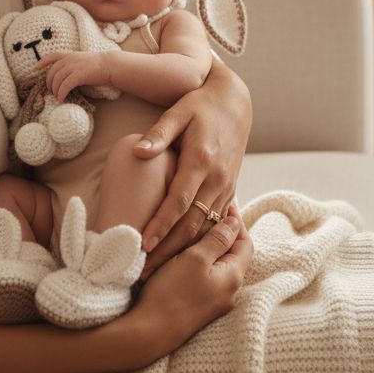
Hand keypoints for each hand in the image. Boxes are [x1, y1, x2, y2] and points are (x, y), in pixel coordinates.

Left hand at [38, 51, 110, 101]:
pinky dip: (61, 94)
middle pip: (53, 72)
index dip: (44, 61)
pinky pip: (65, 86)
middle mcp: (70, 60)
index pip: (53, 56)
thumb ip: (72, 65)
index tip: (38, 67)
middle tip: (51, 91)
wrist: (110, 65)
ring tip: (57, 97)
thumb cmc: (98, 65)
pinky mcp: (79, 75)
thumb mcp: (82, 61)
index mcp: (70, 55)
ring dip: (55, 91)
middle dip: (49, 83)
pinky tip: (62, 99)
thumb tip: (65, 75)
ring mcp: (74, 67)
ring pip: (57, 80)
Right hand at [126, 204, 251, 360]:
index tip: (224, 206)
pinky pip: (209, 278)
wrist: (149, 332)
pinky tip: (188, 257)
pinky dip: (203, 263)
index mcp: (233, 277)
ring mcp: (216, 302)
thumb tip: (235, 223)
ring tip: (197, 233)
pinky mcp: (201, 307)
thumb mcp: (196, 258)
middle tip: (210, 216)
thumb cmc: (172, 292)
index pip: (245, 243)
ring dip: (212, 248)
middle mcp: (230, 291)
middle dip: (225, 234)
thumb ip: (218, 239)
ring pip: (220, 267)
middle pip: (234, 255)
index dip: (236, 223)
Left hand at [133, 59, 250, 280]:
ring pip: (205, 228)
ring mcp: (226, 186)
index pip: (179, 201)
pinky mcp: (229, 189)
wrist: (235, 102)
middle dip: (168, 250)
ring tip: (158, 269)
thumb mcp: (178, 111)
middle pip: (191, 224)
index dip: (161, 225)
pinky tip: (182, 253)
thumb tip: (138, 152)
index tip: (142, 244)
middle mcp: (217, 178)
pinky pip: (214, 221)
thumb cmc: (200, 105)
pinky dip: (198, 239)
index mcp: (202, 160)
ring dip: (182, 250)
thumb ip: (159, 133)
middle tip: (143, 270)